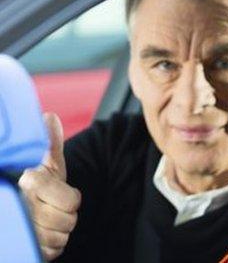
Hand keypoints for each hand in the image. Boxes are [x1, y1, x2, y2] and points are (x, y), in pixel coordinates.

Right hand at [18, 113, 80, 260]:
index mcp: (30, 182)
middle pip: (68, 221)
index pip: (72, 201)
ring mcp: (20, 228)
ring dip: (58, 232)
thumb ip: (51, 144)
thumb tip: (48, 116)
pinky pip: (50, 252)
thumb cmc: (38, 187)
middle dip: (66, 216)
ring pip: (60, 238)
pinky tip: (39, 235)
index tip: (58, 193)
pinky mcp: (23, 247)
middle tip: (52, 208)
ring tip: (44, 221)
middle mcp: (22, 205)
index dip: (70, 199)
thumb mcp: (47, 164)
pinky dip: (50, 246)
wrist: (17, 213)